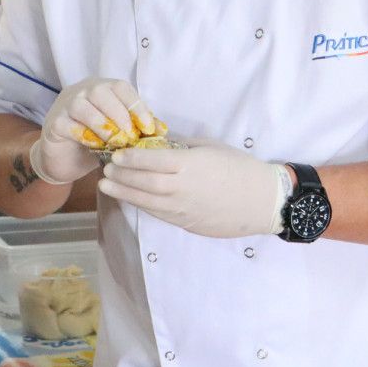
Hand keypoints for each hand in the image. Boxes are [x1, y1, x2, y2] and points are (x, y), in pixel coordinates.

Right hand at [28, 77, 155, 184]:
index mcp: (101, 88)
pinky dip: (84, 135)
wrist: (65, 161)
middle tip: (131, 137)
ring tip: (115, 143)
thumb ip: (137, 128)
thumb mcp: (120, 133)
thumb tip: (162, 130)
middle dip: (120, 115)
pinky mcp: (54, 124)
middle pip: (101, 92)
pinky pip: (68, 125)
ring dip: (103, 125)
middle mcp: (82, 91)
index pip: (120, 87)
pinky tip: (96, 147)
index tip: (149, 128)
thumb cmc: (96, 142)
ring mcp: (65, 106)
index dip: (137, 106)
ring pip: (83, 106)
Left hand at [99, 138, 289, 237]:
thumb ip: (185, 147)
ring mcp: (183, 209)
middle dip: (122, 175)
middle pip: (145, 182)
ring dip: (125, 192)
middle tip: (105, 169)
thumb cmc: (241, 168)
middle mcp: (182, 188)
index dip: (132, 157)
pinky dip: (142, 205)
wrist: (262, 201)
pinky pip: (159, 213)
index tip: (117, 153)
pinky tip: (131, 198)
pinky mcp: (186, 223)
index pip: (153, 160)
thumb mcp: (213, 147)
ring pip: (147, 201)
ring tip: (107, 186)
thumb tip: (162, 144)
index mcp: (190, 165)